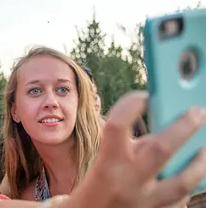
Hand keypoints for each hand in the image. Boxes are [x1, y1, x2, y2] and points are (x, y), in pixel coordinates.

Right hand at [67, 91, 205, 207]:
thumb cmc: (97, 186)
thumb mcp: (105, 160)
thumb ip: (127, 146)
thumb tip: (161, 126)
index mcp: (107, 163)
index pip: (117, 125)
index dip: (131, 104)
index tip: (145, 95)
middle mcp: (126, 181)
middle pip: (160, 149)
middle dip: (183, 127)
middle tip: (198, 112)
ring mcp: (143, 202)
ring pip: (181, 181)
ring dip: (198, 163)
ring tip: (205, 148)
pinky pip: (179, 201)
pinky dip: (187, 186)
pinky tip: (189, 176)